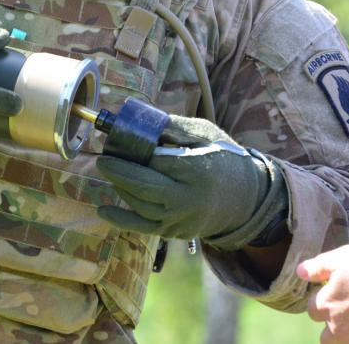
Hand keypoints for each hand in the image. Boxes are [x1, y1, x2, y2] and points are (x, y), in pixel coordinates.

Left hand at [96, 114, 287, 249]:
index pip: (157, 161)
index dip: (133, 152)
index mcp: (196, 170)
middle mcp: (188, 198)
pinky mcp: (176, 231)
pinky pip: (143, 227)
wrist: (246, 198)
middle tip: (102, 159)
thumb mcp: (204, 134)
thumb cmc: (223, 158)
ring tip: (110, 172)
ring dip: (121, 188)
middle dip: (119, 172)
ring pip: (141, 206)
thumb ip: (173, 127)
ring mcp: (181, 218)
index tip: (114, 142)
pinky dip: (121, 220)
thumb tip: (139, 118)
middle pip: (144, 186)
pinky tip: (103, 210)